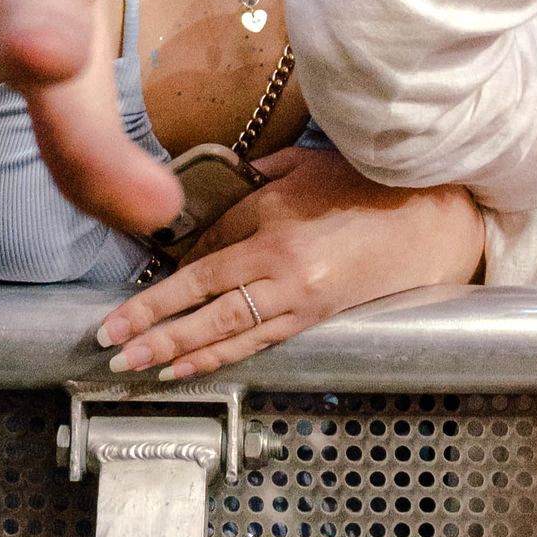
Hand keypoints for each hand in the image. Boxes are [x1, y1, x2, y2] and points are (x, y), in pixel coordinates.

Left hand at [95, 150, 484, 380]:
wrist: (426, 219)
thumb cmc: (361, 184)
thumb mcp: (299, 168)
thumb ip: (250, 186)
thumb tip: (206, 210)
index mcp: (276, 228)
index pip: (204, 263)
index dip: (159, 289)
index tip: (120, 307)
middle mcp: (283, 271)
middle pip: (206, 306)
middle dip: (153, 329)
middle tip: (110, 347)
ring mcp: (300, 302)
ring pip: (227, 334)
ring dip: (177, 353)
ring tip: (135, 367)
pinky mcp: (315, 319)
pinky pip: (257, 343)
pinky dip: (218, 357)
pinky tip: (188, 367)